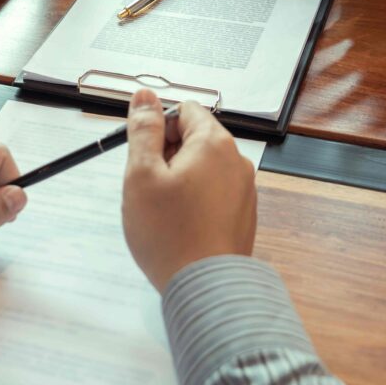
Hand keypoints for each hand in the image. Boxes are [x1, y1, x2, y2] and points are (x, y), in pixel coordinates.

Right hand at [122, 89, 256, 292]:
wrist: (205, 287)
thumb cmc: (170, 234)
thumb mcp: (142, 174)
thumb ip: (143, 130)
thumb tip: (144, 98)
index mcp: (214, 143)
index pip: (185, 111)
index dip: (159, 128)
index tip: (144, 155)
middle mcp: (236, 161)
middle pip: (196, 139)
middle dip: (168, 155)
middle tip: (150, 187)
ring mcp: (243, 189)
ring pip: (203, 168)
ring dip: (180, 180)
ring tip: (164, 211)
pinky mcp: (242, 214)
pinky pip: (214, 193)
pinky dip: (195, 201)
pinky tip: (180, 225)